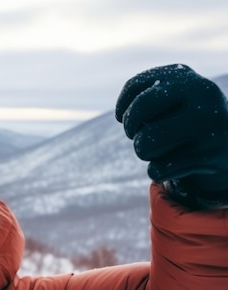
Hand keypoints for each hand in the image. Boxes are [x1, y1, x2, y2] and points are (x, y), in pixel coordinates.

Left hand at [115, 64, 227, 197]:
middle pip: (137, 114)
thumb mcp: (170, 97)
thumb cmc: (186, 118)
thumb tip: (124, 115)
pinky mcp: (209, 155)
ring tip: (159, 148)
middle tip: (136, 135)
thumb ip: (144, 95)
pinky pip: (157, 170)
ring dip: (143, 152)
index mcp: (187, 77)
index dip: (122, 107)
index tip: (124, 117)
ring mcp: (209, 126)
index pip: (135, 87)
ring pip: (144, 145)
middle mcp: (203, 96)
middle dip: (130, 129)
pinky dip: (157, 171)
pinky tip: (174, 165)